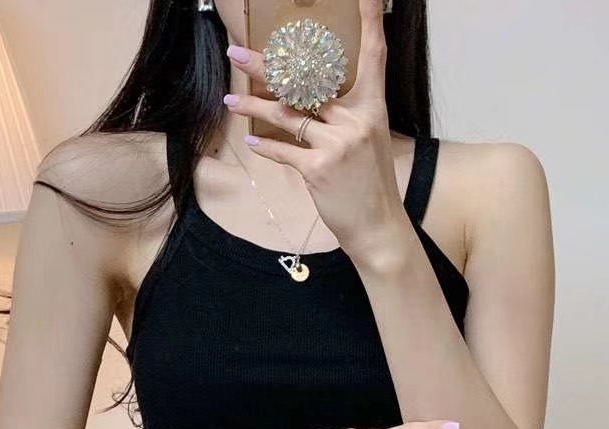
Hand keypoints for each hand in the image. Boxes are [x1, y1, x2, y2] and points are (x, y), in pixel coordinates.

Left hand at [224, 0, 411, 265]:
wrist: (378, 227)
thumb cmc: (371, 185)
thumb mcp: (369, 143)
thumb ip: (346, 118)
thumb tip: (312, 101)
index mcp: (372, 109)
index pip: (374, 56)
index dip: (369, 22)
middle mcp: (355, 120)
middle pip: (306, 82)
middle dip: (267, 67)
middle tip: (237, 53)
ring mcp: (336, 145)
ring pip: (287, 116)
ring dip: (254, 107)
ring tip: (231, 100)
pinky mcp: (318, 170)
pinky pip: (285, 151)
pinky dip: (268, 148)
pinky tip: (254, 144)